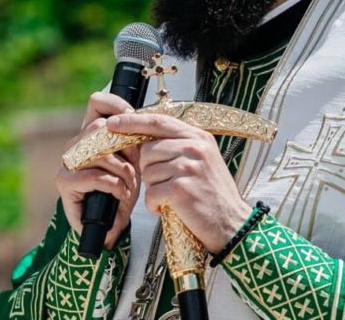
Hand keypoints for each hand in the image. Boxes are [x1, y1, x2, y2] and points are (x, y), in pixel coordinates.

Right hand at [55, 91, 140, 248]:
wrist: (109, 224)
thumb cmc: (123, 189)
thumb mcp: (134, 160)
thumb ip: (133, 139)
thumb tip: (139, 121)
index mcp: (91, 133)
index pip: (97, 103)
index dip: (116, 104)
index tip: (133, 116)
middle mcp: (76, 143)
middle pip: (100, 127)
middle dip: (125, 146)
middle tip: (136, 167)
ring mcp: (67, 162)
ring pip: (99, 150)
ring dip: (123, 170)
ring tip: (130, 185)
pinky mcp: (64, 182)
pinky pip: (94, 175)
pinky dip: (114, 185)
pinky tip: (121, 193)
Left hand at [107, 113, 250, 251]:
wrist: (231, 222)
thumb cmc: (212, 193)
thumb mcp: (201, 159)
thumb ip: (177, 145)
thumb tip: (142, 139)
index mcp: (198, 136)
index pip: (158, 121)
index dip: (133, 121)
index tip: (113, 122)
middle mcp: (195, 147)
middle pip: (148, 149)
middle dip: (148, 168)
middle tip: (165, 182)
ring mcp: (189, 167)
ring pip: (148, 172)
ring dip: (153, 188)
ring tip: (172, 196)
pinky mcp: (182, 189)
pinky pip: (151, 193)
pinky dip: (155, 204)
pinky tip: (169, 208)